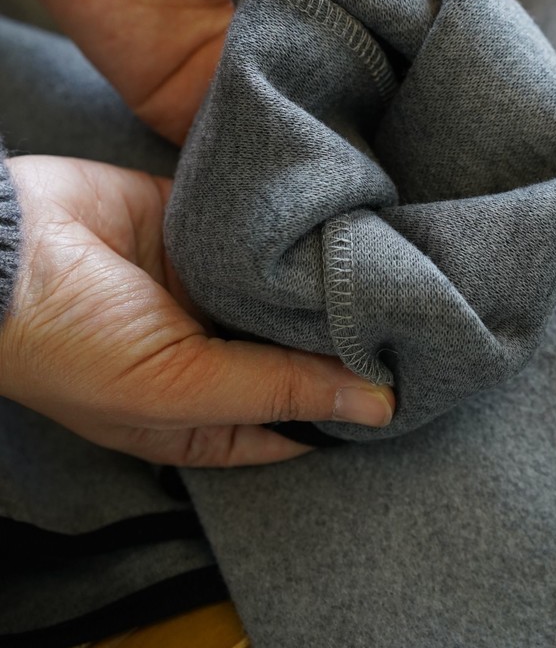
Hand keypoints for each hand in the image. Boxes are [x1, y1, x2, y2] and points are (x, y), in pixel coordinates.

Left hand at [0, 0, 400, 144]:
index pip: (379, 24)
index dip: (411, 41)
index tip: (446, 63)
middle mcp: (290, 39)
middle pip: (351, 81)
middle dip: (383, 99)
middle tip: (426, 124)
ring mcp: (245, 78)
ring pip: (305, 120)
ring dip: (335, 130)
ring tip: (379, 146)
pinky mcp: (193, 111)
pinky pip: (242, 143)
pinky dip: (269, 153)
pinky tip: (307, 156)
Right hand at [1, 156, 394, 465]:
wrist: (2, 247)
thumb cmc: (72, 345)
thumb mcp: (178, 388)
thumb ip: (278, 391)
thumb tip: (379, 408)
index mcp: (199, 413)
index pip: (293, 425)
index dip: (347, 413)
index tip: (413, 388)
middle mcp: (210, 353)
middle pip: (297, 355)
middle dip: (347, 342)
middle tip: (422, 320)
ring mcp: (206, 288)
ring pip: (288, 292)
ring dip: (330, 281)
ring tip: (401, 268)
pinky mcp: (203, 229)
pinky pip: (267, 236)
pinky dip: (301, 232)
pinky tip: (350, 223)